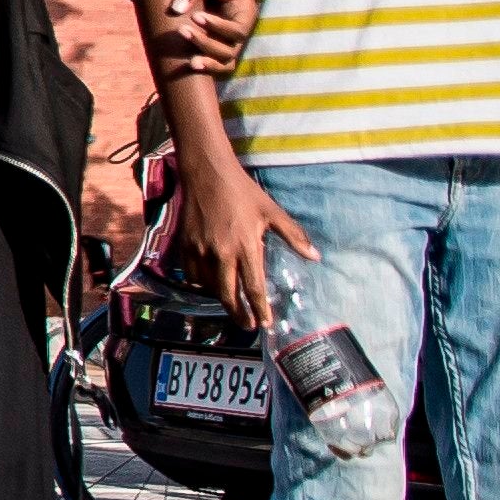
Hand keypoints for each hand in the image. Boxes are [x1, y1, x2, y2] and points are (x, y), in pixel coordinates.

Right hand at [167, 140, 316, 331]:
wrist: (206, 174)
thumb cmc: (243, 192)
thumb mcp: (272, 212)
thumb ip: (294, 236)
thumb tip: (315, 256)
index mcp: (245, 246)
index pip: (254, 287)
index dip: (260, 308)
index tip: (265, 324)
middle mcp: (221, 253)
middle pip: (228, 295)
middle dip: (240, 314)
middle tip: (248, 325)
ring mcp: (200, 250)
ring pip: (209, 286)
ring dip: (222, 298)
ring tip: (232, 304)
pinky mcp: (184, 245)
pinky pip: (192, 274)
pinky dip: (202, 283)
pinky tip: (210, 283)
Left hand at [174, 0, 257, 66]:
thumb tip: (177, 9)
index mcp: (245, 14)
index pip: (237, 30)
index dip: (218, 27)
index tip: (195, 16)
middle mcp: (240, 31)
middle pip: (230, 50)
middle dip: (206, 44)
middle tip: (182, 30)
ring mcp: (229, 42)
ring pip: (225, 62)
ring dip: (207, 61)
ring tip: (188, 61)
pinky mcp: (217, 45)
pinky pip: (217, 64)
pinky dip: (207, 68)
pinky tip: (188, 67)